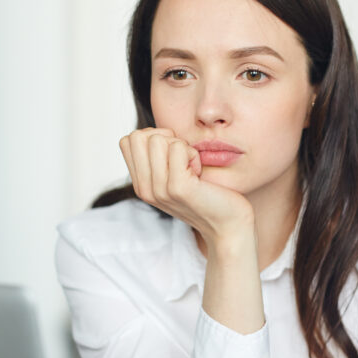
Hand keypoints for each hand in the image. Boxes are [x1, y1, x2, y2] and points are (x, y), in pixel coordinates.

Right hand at [119, 128, 253, 243]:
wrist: (228, 225)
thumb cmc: (208, 195)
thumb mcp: (174, 176)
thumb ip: (158, 158)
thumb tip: (152, 132)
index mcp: (141, 185)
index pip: (128, 140)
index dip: (154, 138)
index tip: (173, 157)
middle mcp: (145, 189)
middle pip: (138, 136)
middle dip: (165, 139)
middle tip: (183, 161)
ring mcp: (159, 190)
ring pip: (157, 139)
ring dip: (182, 147)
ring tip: (193, 170)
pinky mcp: (178, 188)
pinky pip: (178, 147)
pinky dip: (193, 154)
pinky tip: (200, 174)